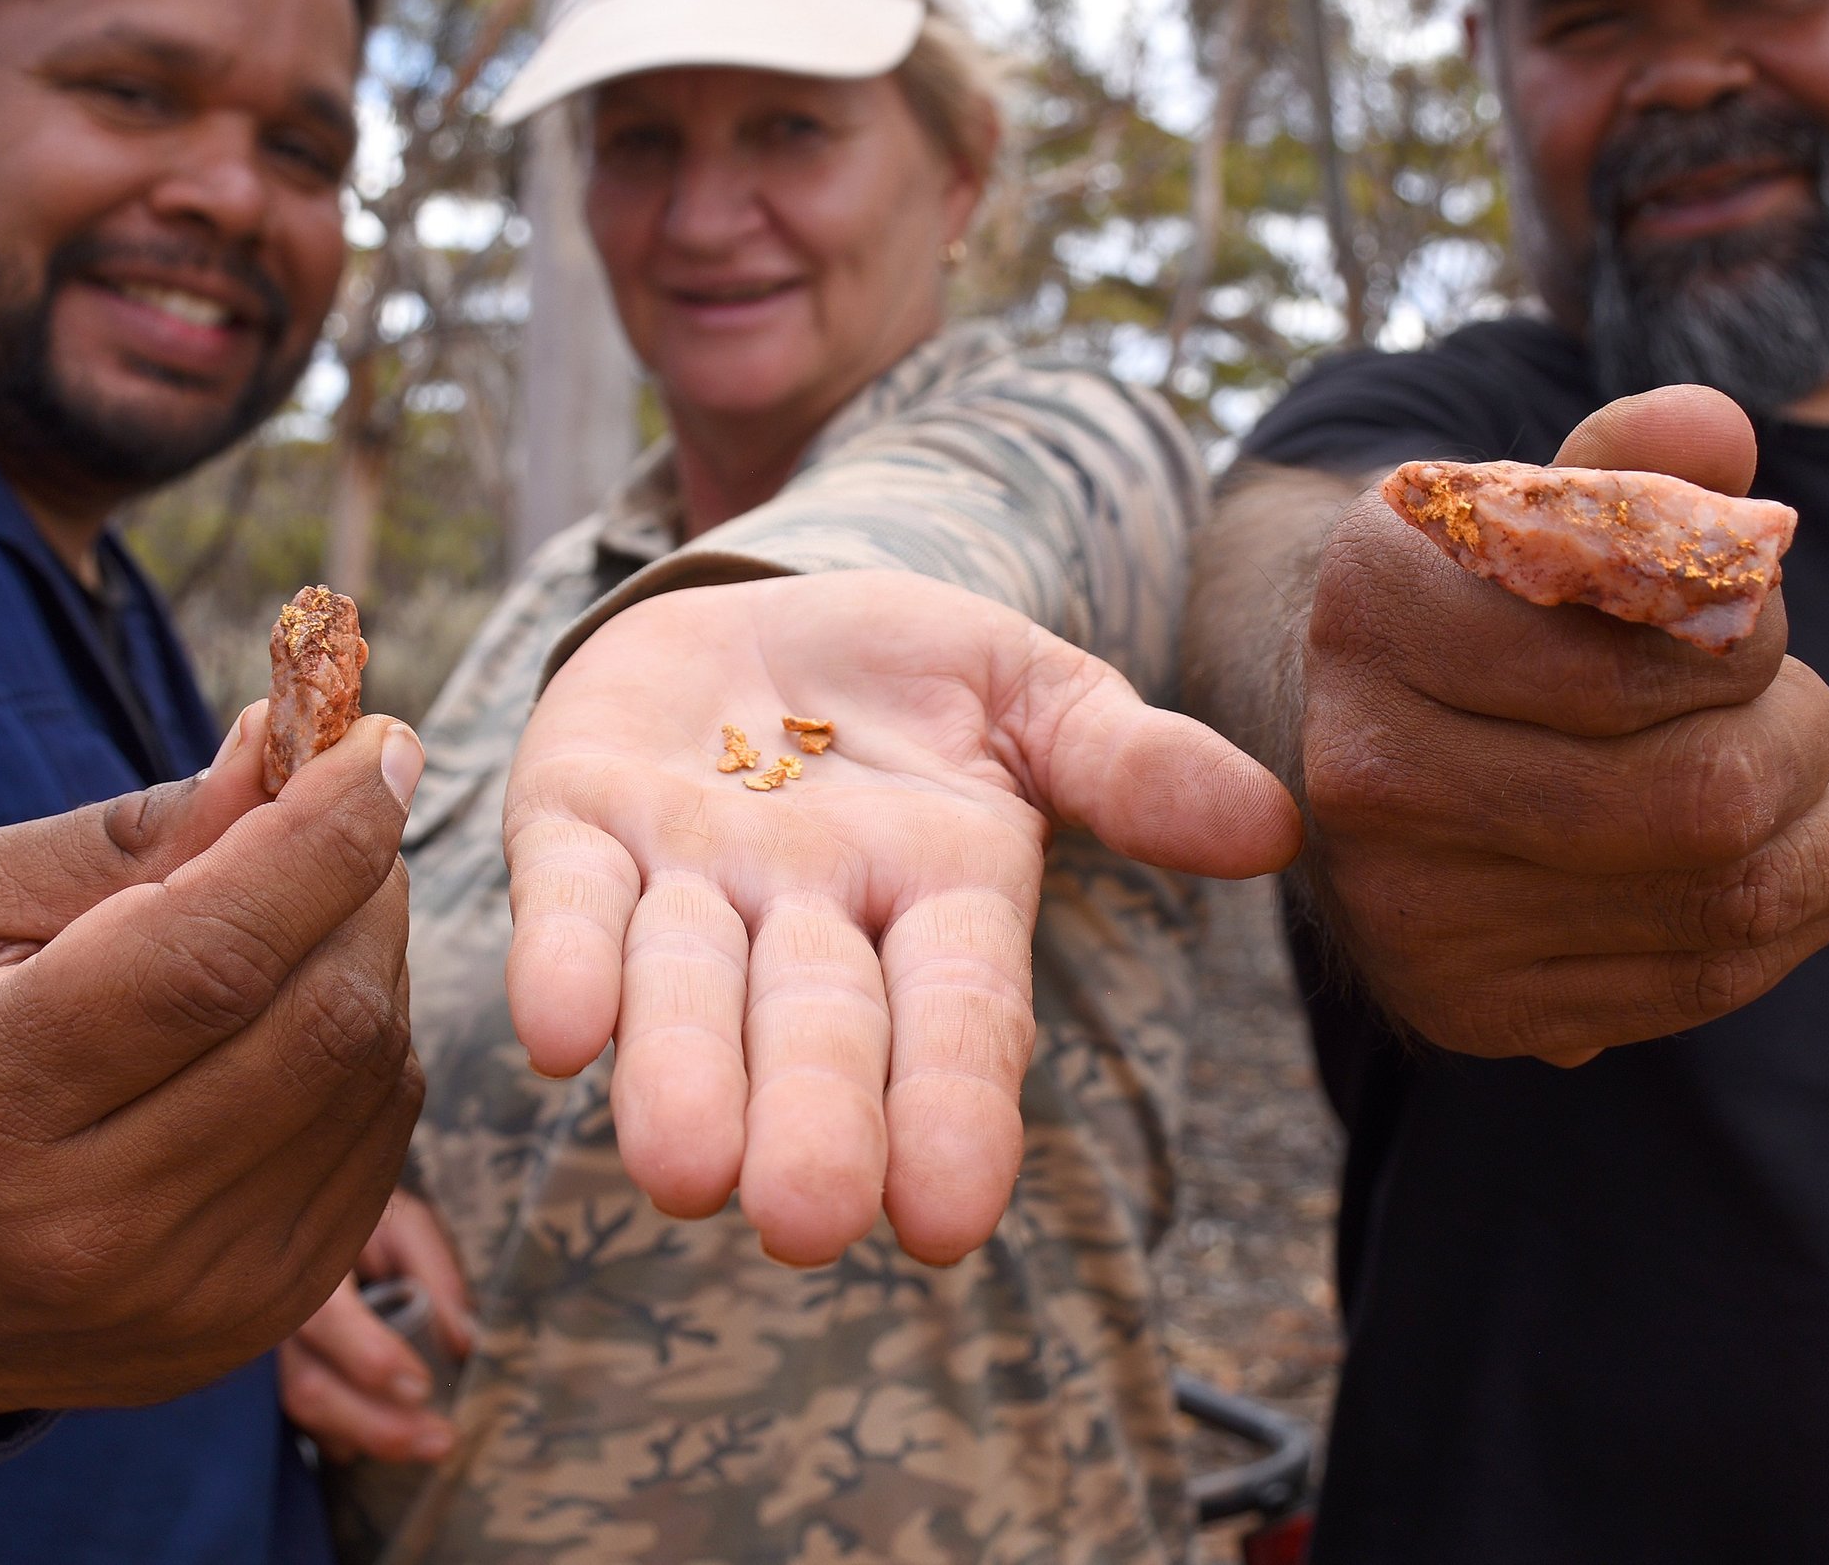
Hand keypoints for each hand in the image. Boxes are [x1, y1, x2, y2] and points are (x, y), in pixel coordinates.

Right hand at [0, 708, 425, 1422]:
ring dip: (375, 960)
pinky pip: (380, 1143)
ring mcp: (191, 1287)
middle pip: (315, 1017)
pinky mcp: (263, 1313)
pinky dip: (375, 1049)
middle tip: (350, 815)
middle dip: (364, 886)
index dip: (320, 841)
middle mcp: (90, 1218)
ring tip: (320, 912)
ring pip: (366, 1075)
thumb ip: (124, 838)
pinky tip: (315, 1013)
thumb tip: (269, 750)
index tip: (380, 746)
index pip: (207, 958)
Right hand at [276, 1189, 474, 1462]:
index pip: (325, 1317)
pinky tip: (382, 1438)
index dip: (371, 1359)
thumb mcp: (402, 1221)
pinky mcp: (268, 1375)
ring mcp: (261, 1348)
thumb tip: (461, 1343)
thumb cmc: (355, 1214)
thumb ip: (435, 1273)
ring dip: (365, 1437)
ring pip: (300, 1412)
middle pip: (307, 1386)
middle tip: (441, 1442)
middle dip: (378, 1426)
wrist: (298, 1213)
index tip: (421, 1387)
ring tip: (426, 1442)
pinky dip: (343, 1435)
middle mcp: (270, 1310)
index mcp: (302, 1259)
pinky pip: (297, 1420)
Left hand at [502, 570, 1299, 1268]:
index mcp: (940, 900)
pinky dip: (562, 960)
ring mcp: (688, 879)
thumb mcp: (1031, 692)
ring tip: (679, 1171)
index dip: (953, 1111)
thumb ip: (1128, 761)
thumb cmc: (910, 676)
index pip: (957, 1018)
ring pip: (683, 988)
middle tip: (801, 1220)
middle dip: (811, 1121)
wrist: (751, 607)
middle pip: (814, 1030)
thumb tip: (1272, 821)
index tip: (947, 1216)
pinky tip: (556, 1032)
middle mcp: (811, 918)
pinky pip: (567, 901)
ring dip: (679, 1074)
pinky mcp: (574, 825)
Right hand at [1301, 385, 1828, 1063]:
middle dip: (1813, 741)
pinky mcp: (1472, 1007)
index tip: (1774, 601)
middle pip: (1705, 800)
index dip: (1762, 629)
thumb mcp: (1530, 503)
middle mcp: (1374, 775)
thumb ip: (1626, 465)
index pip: (1651, 647)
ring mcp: (1416, 914)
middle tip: (1813, 700)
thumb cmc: (1483, 601)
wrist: (1352, 733)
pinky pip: (1702, 987)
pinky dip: (1808, 917)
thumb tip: (1711, 430)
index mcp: (1380, 608)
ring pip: (1726, 909)